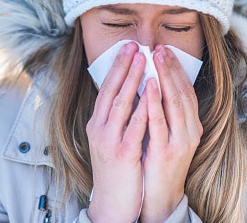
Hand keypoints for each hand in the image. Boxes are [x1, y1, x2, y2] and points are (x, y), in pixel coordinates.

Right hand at [86, 42, 147, 221]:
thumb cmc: (115, 169)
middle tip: (134, 45)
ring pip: (120, 103)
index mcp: (96, 124)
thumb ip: (114, 118)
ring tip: (143, 60)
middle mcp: (99, 128)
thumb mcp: (108, 139)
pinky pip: (133, 127)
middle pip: (111, 91)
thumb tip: (127, 92)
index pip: (105, 89)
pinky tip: (149, 93)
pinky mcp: (123, 154)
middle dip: (123, 66)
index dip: (116, 68)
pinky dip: (141, 107)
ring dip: (132, 79)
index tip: (127, 49)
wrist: (111, 201)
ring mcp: (109, 141)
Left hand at [139, 45, 202, 221]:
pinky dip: (154, 102)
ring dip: (165, 78)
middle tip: (159, 47)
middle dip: (170, 67)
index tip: (163, 49)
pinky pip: (160, 122)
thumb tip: (148, 83)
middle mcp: (189, 130)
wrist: (158, 195)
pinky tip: (149, 85)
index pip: (184, 89)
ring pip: (174, 102)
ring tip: (155, 57)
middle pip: (181, 91)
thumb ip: (161, 111)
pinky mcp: (166, 151)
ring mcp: (179, 140)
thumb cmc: (157, 160)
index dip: (175, 68)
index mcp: (189, 124)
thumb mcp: (165, 132)